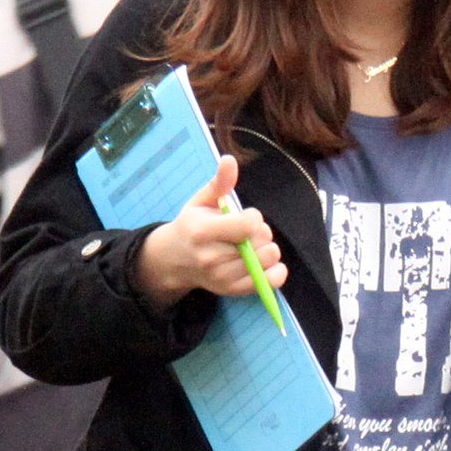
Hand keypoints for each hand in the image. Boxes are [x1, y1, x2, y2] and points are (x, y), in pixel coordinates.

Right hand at [137, 155, 288, 311]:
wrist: (174, 260)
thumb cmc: (192, 225)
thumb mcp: (201, 201)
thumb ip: (219, 183)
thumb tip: (230, 159)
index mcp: (203, 232)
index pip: (248, 226)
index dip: (254, 217)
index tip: (246, 215)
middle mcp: (212, 258)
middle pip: (260, 243)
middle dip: (261, 233)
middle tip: (248, 232)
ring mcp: (222, 278)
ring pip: (267, 261)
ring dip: (267, 249)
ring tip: (252, 245)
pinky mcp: (232, 291)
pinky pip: (268, 283)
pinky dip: (275, 272)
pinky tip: (266, 262)